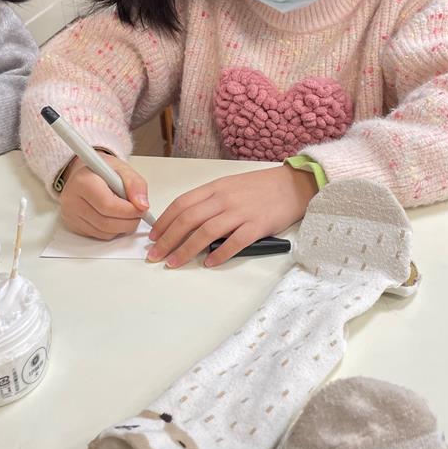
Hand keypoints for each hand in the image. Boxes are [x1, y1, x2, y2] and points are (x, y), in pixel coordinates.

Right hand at [60, 151, 149, 239]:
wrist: (85, 174)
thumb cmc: (103, 171)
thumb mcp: (123, 169)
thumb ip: (135, 184)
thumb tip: (142, 205)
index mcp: (82, 182)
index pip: (107, 205)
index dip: (128, 210)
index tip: (141, 208)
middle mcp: (72, 200)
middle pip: (105, 222)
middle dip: (129, 222)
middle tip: (139, 214)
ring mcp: (70, 215)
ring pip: (103, 232)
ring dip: (122, 228)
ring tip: (128, 214)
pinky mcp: (73, 226)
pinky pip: (98, 235)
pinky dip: (113, 231)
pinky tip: (116, 218)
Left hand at [147, 164, 316, 268]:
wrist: (294, 185)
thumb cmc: (262, 188)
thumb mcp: (231, 186)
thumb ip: (211, 201)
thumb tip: (188, 224)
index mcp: (216, 187)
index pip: (182, 204)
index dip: (164, 221)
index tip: (153, 236)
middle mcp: (225, 198)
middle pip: (188, 219)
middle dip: (167, 239)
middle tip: (155, 255)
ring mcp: (241, 212)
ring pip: (206, 232)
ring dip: (186, 250)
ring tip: (173, 263)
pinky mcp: (257, 226)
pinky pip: (234, 242)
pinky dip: (219, 254)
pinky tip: (209, 263)